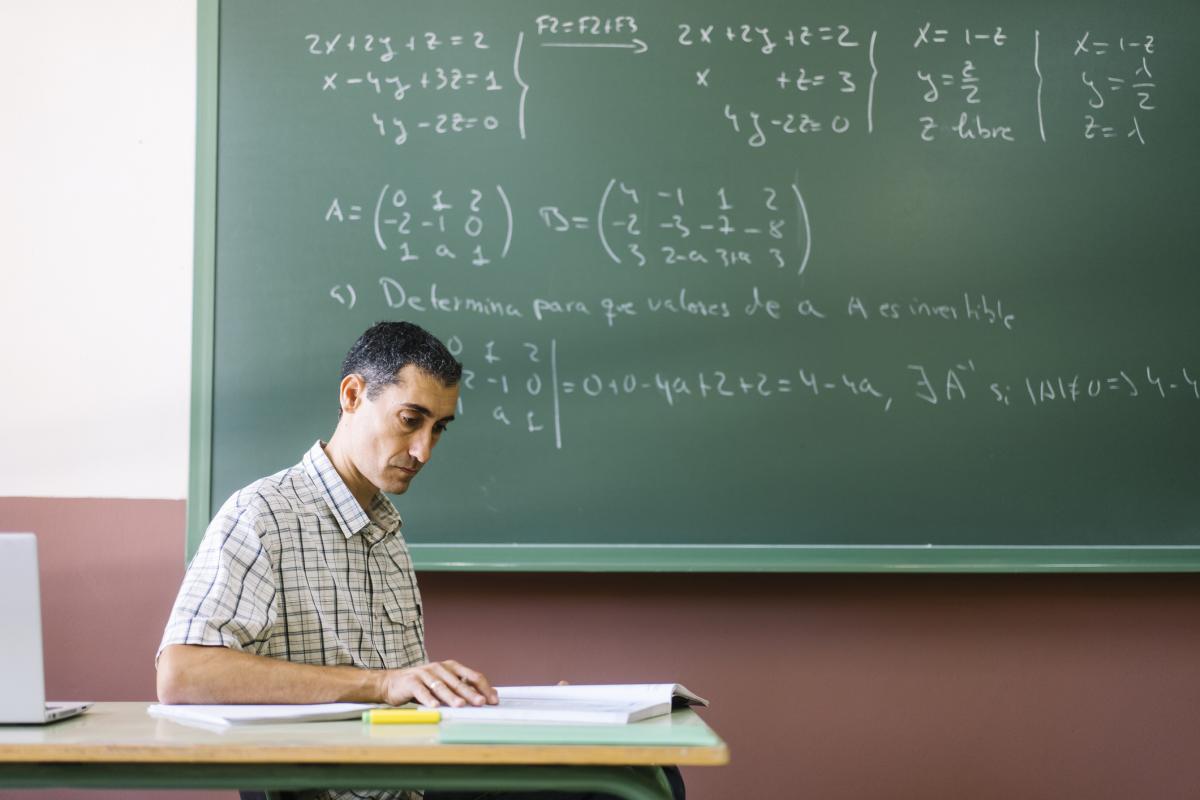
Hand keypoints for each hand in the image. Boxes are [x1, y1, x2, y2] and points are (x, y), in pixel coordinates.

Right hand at [379, 660, 497, 707]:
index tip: (492, 700)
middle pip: (458, 682)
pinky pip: (422, 691)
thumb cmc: (423, 684)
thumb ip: (466, 688)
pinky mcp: (411, 682)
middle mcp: (439, 668)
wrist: (393, 683)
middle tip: (480, 702)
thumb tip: (490, 694)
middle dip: (471, 693)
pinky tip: (435, 706)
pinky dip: (428, 699)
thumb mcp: (446, 684)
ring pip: (441, 686)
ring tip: (460, 705)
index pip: (472, 676)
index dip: (484, 687)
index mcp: (451, 667)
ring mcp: (425, 674)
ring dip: (451, 696)